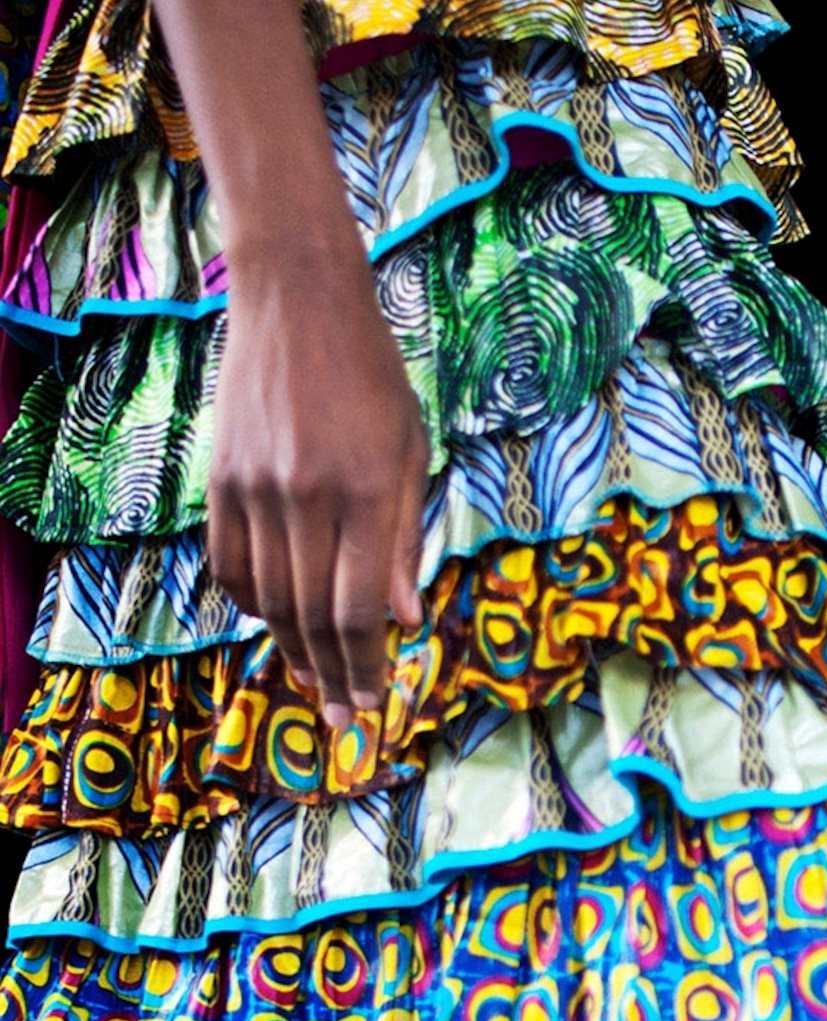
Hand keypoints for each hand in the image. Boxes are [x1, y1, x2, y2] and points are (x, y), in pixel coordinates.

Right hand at [207, 237, 426, 726]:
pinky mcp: (221, 480)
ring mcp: (256, 489)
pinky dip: (254, 604)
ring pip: (269, 599)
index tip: (373, 702)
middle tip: (342, 717)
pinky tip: (277, 623)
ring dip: (292, 649)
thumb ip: (406, 538)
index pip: (357, 608)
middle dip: (332, 675)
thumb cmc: (372, 378)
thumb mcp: (412, 452)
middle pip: (311, 617)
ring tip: (314, 681)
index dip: (365, 664)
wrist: (297, 303)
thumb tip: (403, 618)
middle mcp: (308, 496)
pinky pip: (231, 566)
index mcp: (369, 492)